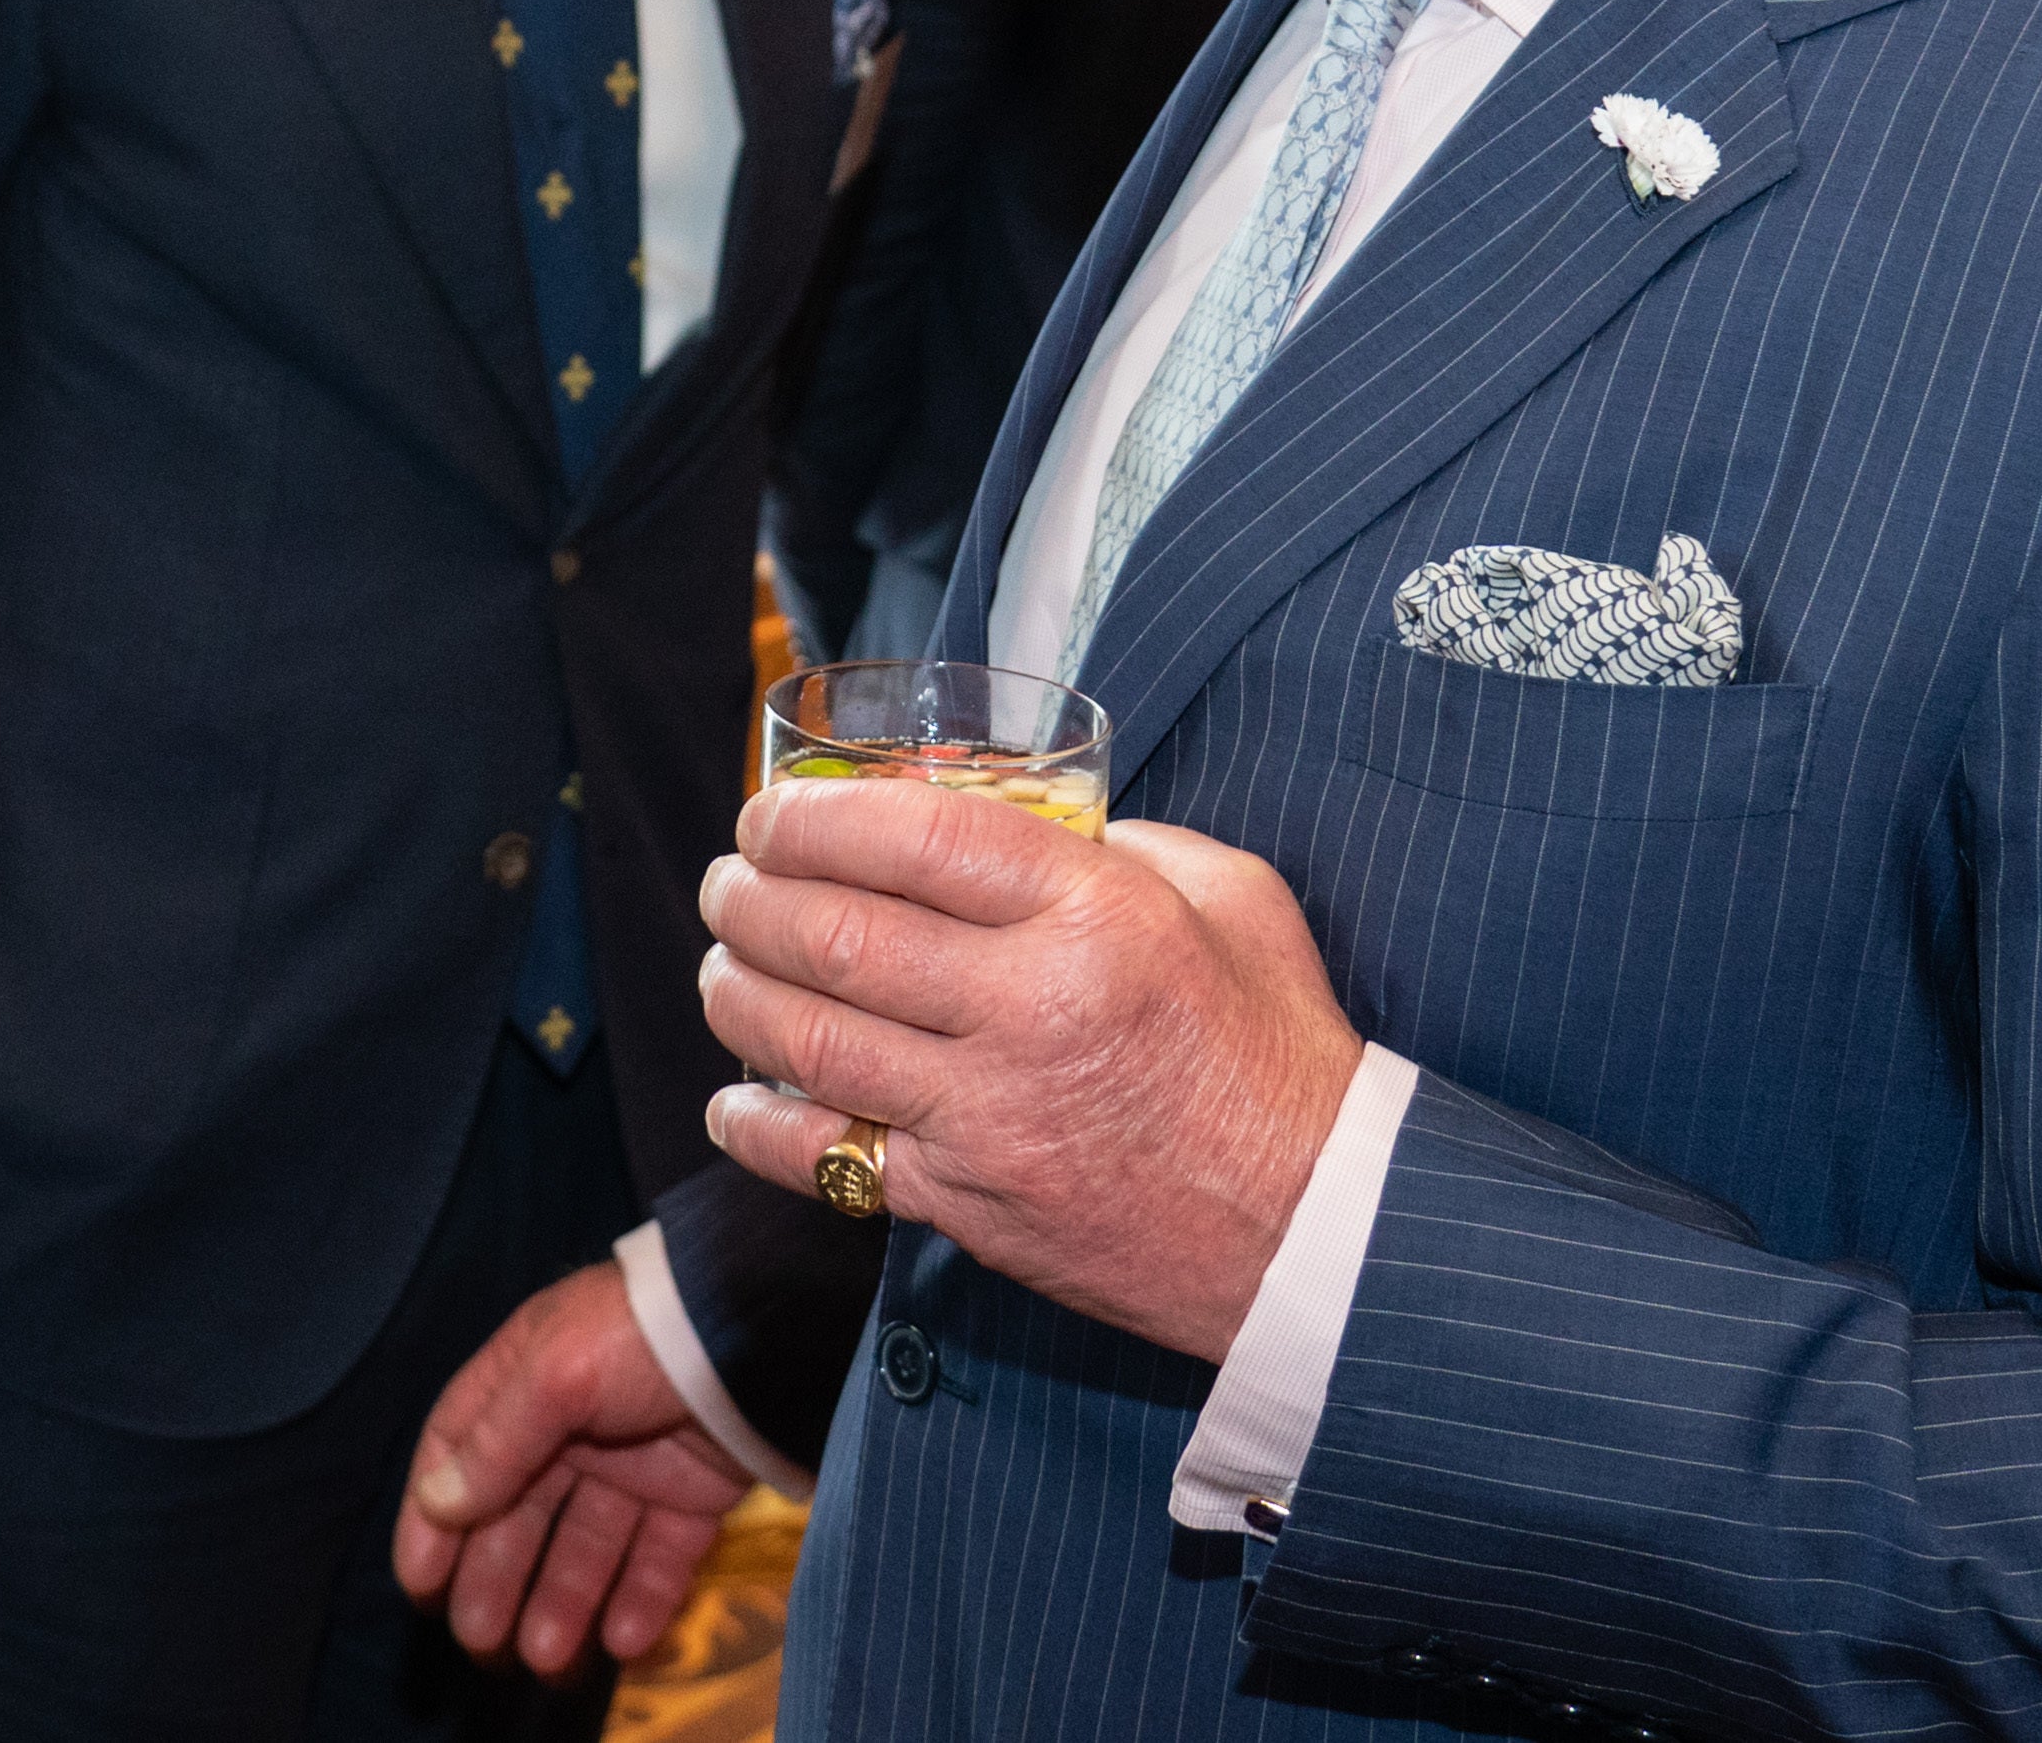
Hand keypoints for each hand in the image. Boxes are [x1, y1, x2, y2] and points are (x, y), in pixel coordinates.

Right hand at [390, 1256, 754, 1676]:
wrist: (766, 1328)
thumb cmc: (640, 1338)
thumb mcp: (554, 1375)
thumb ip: (495, 1443)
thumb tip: (435, 1504)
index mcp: (527, 1381)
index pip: (461, 1454)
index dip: (433, 1520)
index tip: (420, 1584)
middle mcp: (573, 1426)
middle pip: (520, 1513)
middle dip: (497, 1578)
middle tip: (481, 1641)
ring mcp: (636, 1462)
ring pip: (587, 1545)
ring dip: (563, 1601)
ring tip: (545, 1657)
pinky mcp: (694, 1495)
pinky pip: (659, 1557)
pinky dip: (639, 1599)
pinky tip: (620, 1641)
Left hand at [695, 783, 1360, 1364]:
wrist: (1317, 1229)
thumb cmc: (1276, 1051)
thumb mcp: (1226, 897)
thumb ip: (1114, 843)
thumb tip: (1009, 812)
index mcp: (1094, 915)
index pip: (908, 837)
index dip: (811, 815)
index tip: (771, 812)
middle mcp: (1028, 1010)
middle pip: (832, 934)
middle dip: (749, 896)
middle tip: (728, 882)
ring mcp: (989, 1117)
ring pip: (807, 1040)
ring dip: (736, 993)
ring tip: (724, 963)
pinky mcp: (968, 1206)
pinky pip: (826, 1158)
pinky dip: (759, 1123)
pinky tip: (737, 1094)